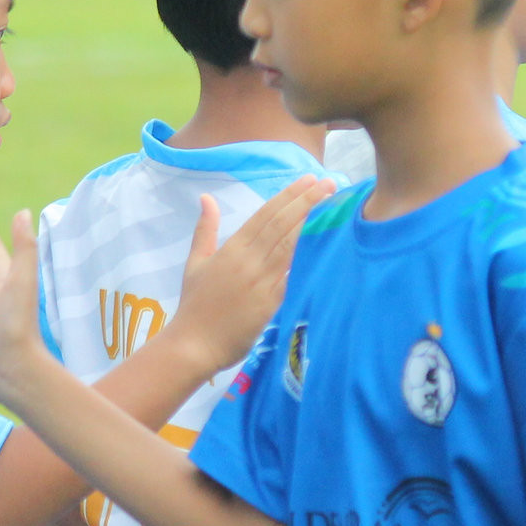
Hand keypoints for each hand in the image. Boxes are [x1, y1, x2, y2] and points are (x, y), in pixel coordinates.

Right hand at [169, 176, 332, 376]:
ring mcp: (262, 282)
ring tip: (331, 204)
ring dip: (311, 223)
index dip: (288, 196)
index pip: (265, 215)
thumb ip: (205, 229)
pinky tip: (325, 243)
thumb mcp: (195, 262)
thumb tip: (207, 197)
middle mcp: (249, 261)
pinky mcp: (272, 303)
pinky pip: (293, 275)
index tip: (308, 180)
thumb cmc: (195, 305)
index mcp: (232, 249)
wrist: (194, 344)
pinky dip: (308, 258)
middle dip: (307, 201)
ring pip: (291, 245)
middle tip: (328, 183)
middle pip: (282, 225)